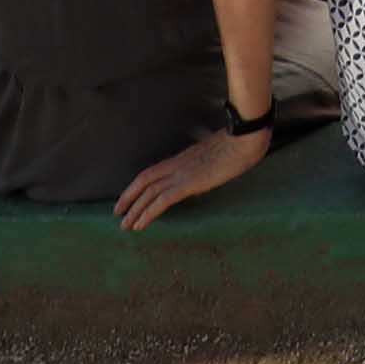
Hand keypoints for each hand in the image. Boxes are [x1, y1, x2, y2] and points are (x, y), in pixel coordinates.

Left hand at [115, 121, 268, 230]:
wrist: (247, 138)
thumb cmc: (240, 143)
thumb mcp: (218, 153)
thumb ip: (206, 162)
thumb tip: (205, 170)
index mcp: (183, 158)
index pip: (153, 172)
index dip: (137, 185)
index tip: (128, 197)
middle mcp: (178, 164)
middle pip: (144, 180)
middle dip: (128, 198)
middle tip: (118, 214)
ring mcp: (182, 173)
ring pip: (149, 192)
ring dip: (135, 210)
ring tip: (125, 225)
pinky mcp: (189, 183)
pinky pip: (162, 200)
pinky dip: (148, 213)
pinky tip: (140, 225)